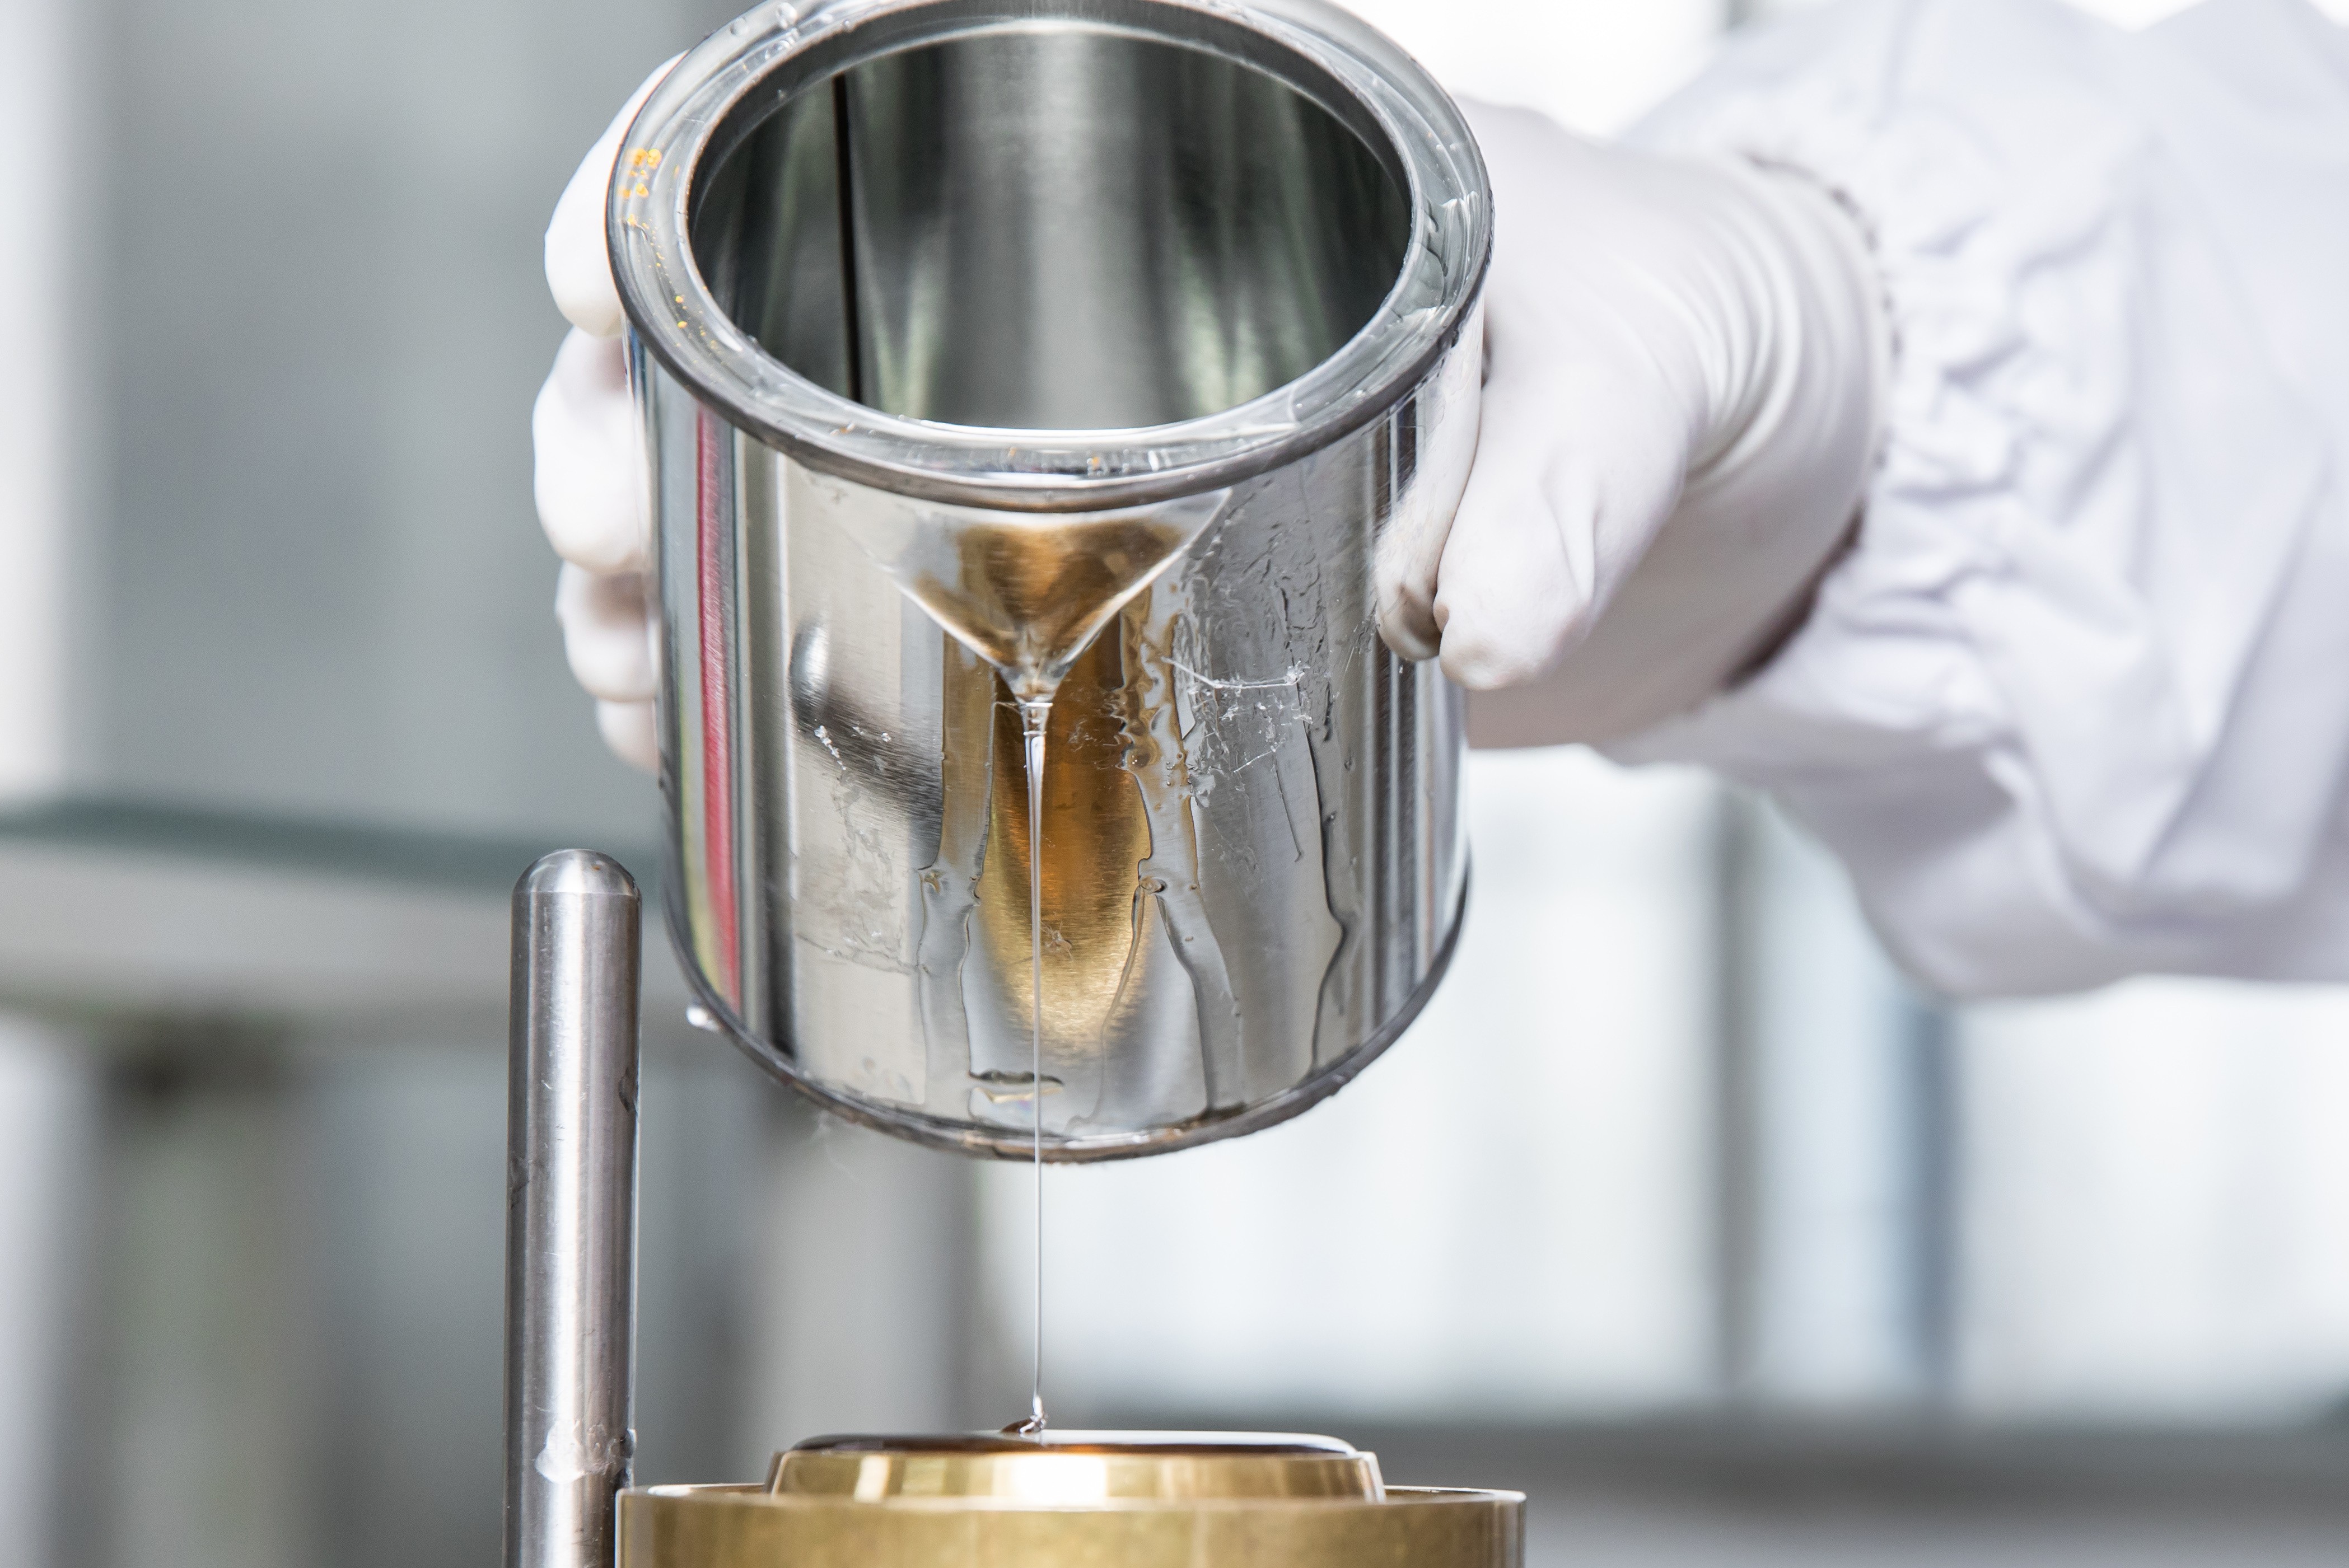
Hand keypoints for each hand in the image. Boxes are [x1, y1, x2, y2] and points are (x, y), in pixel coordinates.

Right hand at [528, 72, 1882, 769]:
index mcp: (1214, 114)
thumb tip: (1473, 627)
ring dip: (668, 531)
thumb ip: (1567, 495)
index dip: (698, 158)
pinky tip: (709, 717)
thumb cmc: (1701, 342)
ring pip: (794, 434)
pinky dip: (782, 644)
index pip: (889, 70)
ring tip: (619, 646)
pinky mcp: (1115, 558)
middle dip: (635, 390)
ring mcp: (1093, 413)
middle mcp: (1114, 251)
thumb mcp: (1648, 386)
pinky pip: (897, 577)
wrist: (1753, 475)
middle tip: (595, 515)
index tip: (603, 248)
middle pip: (779, 275)